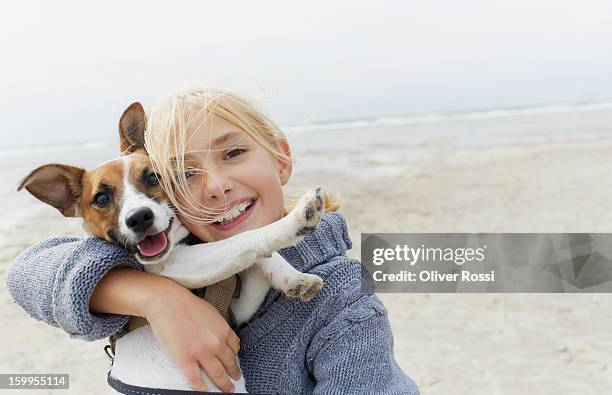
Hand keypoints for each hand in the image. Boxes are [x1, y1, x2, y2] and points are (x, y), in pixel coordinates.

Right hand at [143, 278, 240, 392]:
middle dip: (234, 373)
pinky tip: (206, 393)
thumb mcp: (211, 313)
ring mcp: (201, 352)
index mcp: (223, 330)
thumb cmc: (186, 304)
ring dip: (224, 384)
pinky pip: (196, 379)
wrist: (167, 302)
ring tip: (227, 389)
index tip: (235, 362)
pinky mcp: (186, 359)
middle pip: (229, 362)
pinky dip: (202, 389)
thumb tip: (221, 336)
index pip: (235, 348)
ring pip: (217, 373)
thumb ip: (218, 327)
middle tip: (236, 379)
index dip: (236, 357)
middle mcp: (216, 343)